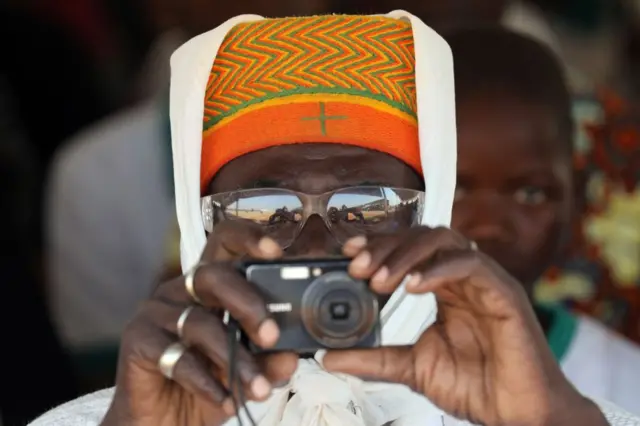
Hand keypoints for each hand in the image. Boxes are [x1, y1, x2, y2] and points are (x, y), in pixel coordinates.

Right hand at [102, 221, 297, 425]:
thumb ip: (268, 362)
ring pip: (199, 323)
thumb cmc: (208, 386)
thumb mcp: (245, 373)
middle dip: (248, 303)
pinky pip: (177, 357)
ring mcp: (156, 313)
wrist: (163, 424)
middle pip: (213, 276)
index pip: (224, 244)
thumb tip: (291, 357)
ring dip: (234, 359)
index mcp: (209, 286)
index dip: (248, 238)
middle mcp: (181, 290)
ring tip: (258, 389)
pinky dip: (207, 383)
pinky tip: (227, 401)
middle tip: (271, 336)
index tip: (275, 251)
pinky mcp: (138, 341)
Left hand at [323, 226, 604, 425]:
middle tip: (357, 268)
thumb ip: (372, 358)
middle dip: (385, 247)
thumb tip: (327, 356)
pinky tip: (413, 285)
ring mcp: (485, 281)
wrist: (516, 414)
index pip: (409, 250)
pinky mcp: (504, 292)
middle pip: (422, 237)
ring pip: (443, 241)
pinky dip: (438, 269)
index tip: (347, 253)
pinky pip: (470, 264)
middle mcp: (462, 277)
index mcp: (443, 287)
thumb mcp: (411, 368)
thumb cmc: (474, 387)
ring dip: (406, 255)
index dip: (378, 245)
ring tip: (378, 280)